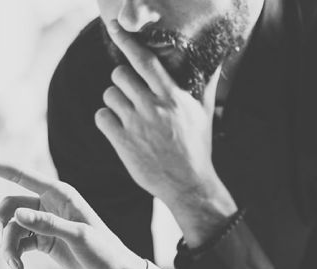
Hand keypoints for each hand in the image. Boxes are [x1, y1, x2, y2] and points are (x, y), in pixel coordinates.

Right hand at [0, 153, 145, 268]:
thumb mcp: (79, 237)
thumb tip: (16, 215)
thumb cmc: (105, 252)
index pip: (19, 174)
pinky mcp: (44, 242)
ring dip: (7, 248)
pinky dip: (14, 255)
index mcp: (59, 193)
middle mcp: (49, 204)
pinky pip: (18, 243)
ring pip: (11, 228)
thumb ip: (48, 225)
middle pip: (8, 207)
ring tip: (15, 267)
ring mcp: (45, 223)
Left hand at [95, 21, 236, 247]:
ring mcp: (136, 125)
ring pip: (109, 95)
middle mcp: (152, 107)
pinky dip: (106, 120)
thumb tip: (223, 56)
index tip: (114, 26)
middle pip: (119, 74)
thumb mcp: (204, 112)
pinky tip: (118, 128)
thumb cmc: (197, 147)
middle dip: (123, 81)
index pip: (144, 60)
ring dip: (115, 102)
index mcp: (172, 96)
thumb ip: (208, 82)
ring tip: (128, 115)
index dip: (126, 41)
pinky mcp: (123, 143)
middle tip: (132, 95)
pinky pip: (102, 117)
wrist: (188, 184)